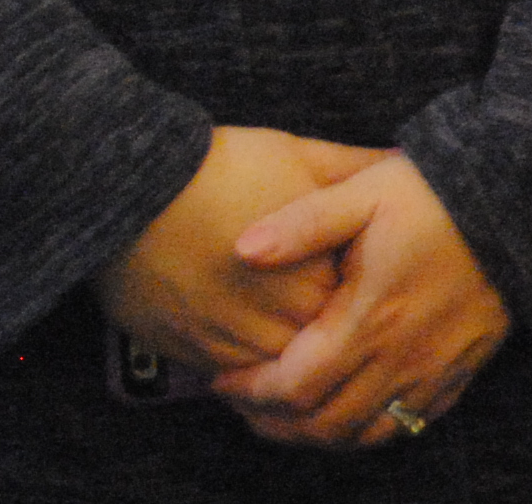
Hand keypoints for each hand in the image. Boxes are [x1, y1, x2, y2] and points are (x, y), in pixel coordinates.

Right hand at [94, 127, 376, 375]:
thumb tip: (398, 157)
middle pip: (320, 343)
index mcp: (316, 272)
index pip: (359, 303)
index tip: (359, 275)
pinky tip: (250, 335)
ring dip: (285, 353)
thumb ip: (352, 168)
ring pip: (276, 368)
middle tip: (322, 306)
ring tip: (285, 324)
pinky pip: (232, 376)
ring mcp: (234, 342)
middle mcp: (280, 317)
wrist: (133, 194)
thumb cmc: (223, 168)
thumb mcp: (300, 155)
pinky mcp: (192, 354)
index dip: (362, 291)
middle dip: (327, 329)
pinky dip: (245, 364)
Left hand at [210, 155, 509, 448]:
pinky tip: (353, 408)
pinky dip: (371, 428)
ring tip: (290, 414)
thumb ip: (302, 223)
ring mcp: (436, 369)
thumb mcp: (366, 193)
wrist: (524, 201)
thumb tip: (242, 248)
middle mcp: (402, 357)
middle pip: (322, 425)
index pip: (291, 387)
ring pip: (365, 434)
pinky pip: (410, 423)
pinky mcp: (463, 368)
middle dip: (272, 422)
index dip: (247, 392)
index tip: (222, 379)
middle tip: (245, 402)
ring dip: (319, 434)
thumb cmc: (439, 194)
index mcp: (370, 319)